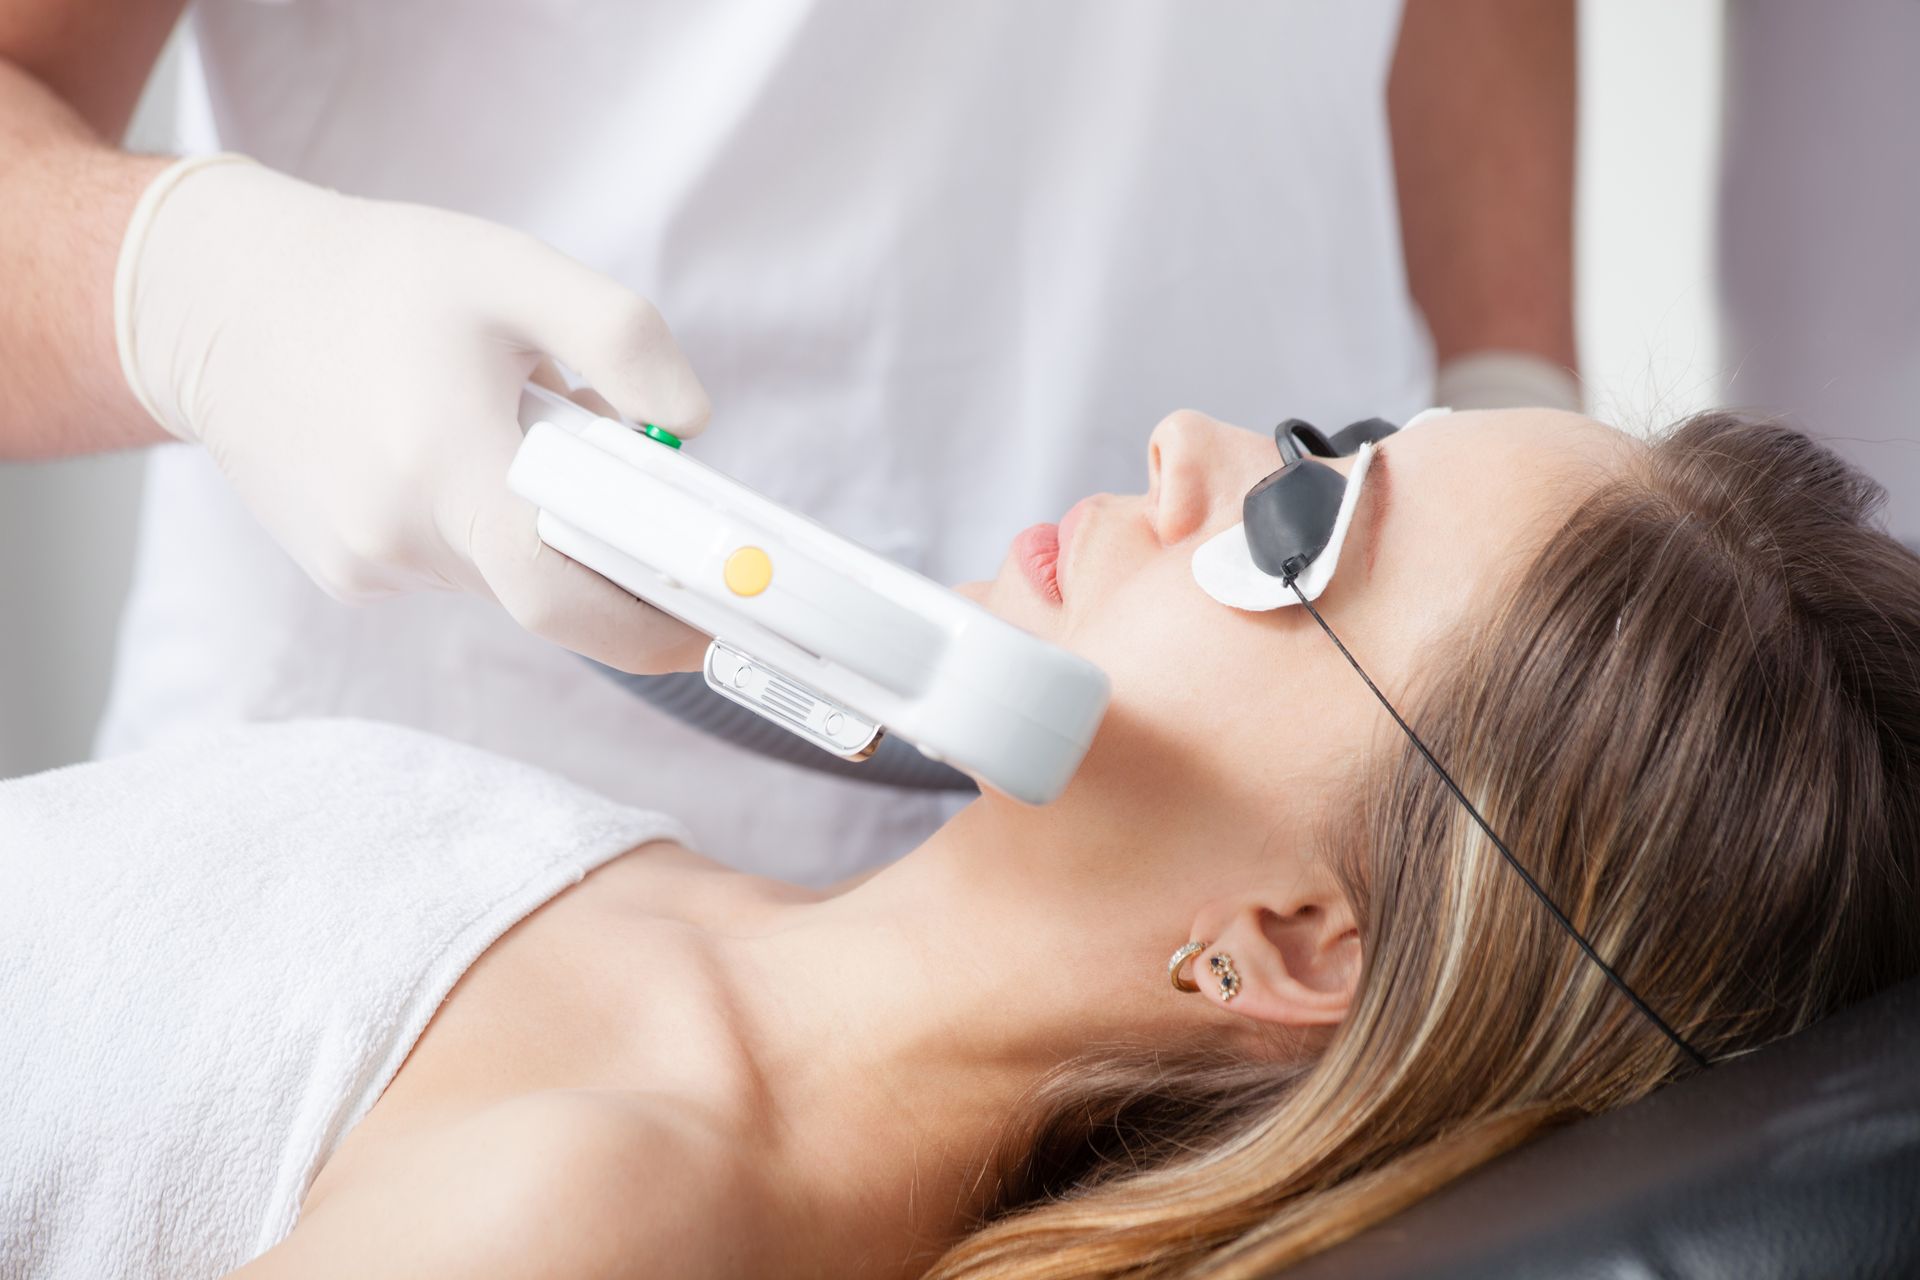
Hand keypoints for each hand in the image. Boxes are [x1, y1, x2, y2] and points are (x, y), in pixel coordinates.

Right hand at [115, 155, 711, 673]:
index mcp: (442, 467)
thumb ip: (622, 339)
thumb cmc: (376, 277)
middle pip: (547, 588)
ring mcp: (364, 565)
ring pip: (503, 578)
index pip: (561, 598)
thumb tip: (689, 429)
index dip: (650, 627)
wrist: (218, 299)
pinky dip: (484, 527)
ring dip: (540, 529)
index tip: (713, 625)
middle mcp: (396, 537)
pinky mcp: (345, 573)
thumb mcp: (513, 271)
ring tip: (511, 432)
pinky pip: (454, 569)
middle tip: (632, 494)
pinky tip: (450, 451)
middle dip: (607, 554)